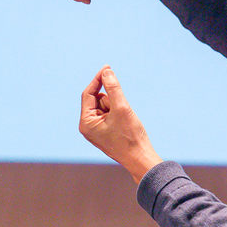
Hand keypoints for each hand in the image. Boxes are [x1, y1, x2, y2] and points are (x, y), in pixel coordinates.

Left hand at [80, 66, 162, 181]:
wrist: (141, 159)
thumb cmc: (130, 137)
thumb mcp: (121, 108)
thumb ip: (113, 88)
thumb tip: (106, 71)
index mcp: (86, 123)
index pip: (88, 94)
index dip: (98, 80)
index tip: (107, 67)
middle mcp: (88, 127)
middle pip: (97, 100)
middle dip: (111, 100)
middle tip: (122, 110)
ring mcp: (96, 130)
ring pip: (105, 106)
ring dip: (116, 107)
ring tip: (125, 121)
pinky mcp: (106, 132)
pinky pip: (110, 114)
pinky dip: (119, 114)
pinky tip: (126, 125)